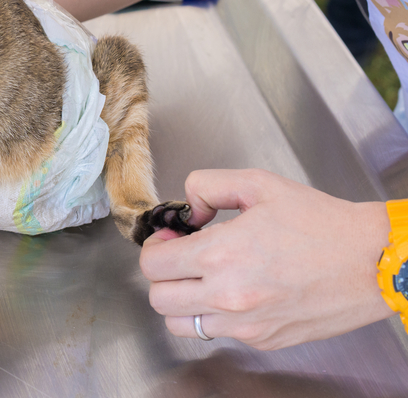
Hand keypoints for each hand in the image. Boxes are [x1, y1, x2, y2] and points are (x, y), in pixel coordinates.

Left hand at [139, 168, 393, 349]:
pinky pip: (214, 334)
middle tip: (181, 256)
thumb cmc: (322, 223)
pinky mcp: (262, 340)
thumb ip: (207, 187)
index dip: (155, 246)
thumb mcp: (258, 184)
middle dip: (163, 273)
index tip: (170, 238)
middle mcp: (228, 294)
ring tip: (201, 278)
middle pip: (158, 297)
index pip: (154, 264)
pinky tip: (229, 293)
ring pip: (179, 323)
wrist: (371, 261)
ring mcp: (245, 324)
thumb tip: (188, 210)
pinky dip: (210, 316)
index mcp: (222, 253)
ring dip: (180, 300)